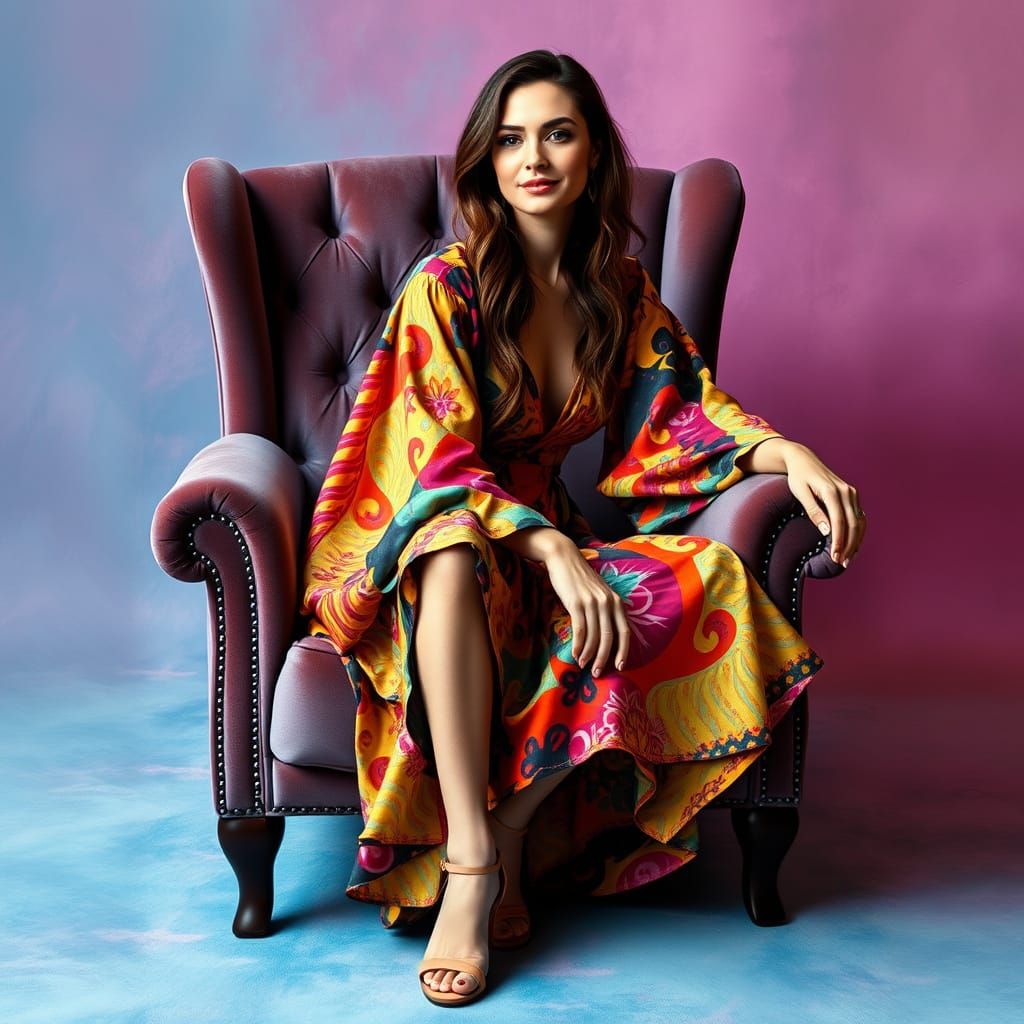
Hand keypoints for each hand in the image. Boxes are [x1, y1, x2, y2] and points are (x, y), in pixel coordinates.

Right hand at [541, 539, 630, 675]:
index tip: (619, 667)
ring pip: (594, 636)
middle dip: (604, 658)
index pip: (624, 631)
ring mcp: (592, 602)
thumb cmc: (580, 578)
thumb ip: (605, 610)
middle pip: (609, 637)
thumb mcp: (599, 592)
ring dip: (589, 654)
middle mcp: (607, 602)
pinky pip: (580, 629)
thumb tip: (605, 636)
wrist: (564, 558)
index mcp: (616, 601)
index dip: (623, 651)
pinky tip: (576, 654)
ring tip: (584, 665)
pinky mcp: (576, 603)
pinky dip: (579, 645)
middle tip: (598, 673)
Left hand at [779, 441, 866, 566]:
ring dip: (855, 541)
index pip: (840, 522)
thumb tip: (826, 531)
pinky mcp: (852, 495)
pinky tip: (851, 545)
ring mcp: (852, 493)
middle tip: (841, 563)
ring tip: (847, 558)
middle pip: (853, 524)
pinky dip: (857, 532)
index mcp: (832, 491)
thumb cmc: (798, 477)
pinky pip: (859, 517)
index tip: (834, 558)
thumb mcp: (800, 493)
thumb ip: (813, 511)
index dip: (838, 542)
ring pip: (859, 522)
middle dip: (848, 546)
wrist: (804, 460)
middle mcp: (846, 491)